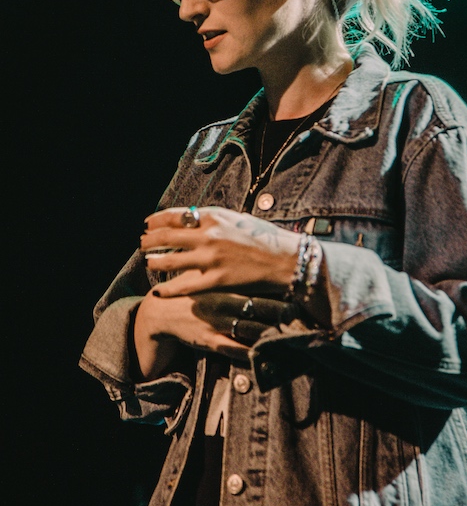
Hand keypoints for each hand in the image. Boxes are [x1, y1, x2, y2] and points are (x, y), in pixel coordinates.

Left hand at [140, 206, 298, 296]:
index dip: (157, 220)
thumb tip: (192, 221)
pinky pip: (183, 285)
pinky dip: (167, 288)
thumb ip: (214, 220)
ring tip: (148, 263)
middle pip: (167, 236)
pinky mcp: (216, 280)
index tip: (148, 224)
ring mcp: (210, 258)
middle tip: (142, 244)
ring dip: (155, 261)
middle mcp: (208, 235)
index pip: (175, 215)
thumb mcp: (237, 219)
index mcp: (214, 216)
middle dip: (150, 240)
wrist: (285, 260)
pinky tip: (158, 290)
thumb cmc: (264, 238)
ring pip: (170, 260)